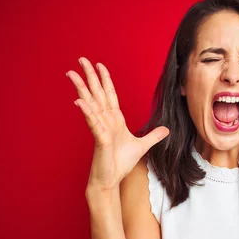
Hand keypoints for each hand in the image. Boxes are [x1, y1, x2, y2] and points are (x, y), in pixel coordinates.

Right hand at [66, 57, 168, 190]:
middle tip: (81, 59)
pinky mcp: (99, 139)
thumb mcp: (142, 146)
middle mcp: (106, 121)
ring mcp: (101, 128)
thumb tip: (166, 129)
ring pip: (91, 104)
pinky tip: (79, 101)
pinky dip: (87, 112)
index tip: (100, 65)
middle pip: (97, 94)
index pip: (110, 94)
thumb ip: (153, 136)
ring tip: (72, 74)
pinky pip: (93, 123)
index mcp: (115, 120)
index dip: (105, 79)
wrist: (111, 180)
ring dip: (82, 88)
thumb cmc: (120, 163)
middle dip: (90, 76)